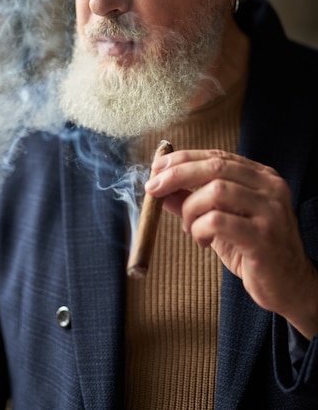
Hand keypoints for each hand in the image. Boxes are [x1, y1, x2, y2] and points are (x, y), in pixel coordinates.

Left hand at [145, 149, 317, 339]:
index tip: (156, 168)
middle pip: (215, 167)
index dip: (183, 159)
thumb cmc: (253, 250)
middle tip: (153, 188)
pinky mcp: (263, 236)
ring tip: (190, 228)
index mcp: (262, 176)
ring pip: (214, 191)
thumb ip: (193, 201)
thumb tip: (159, 188)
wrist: (289, 286)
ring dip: (190, 209)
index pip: (217, 156)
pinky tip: (202, 241)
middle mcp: (270, 187)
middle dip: (177, 174)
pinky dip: (199, 229)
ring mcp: (270, 211)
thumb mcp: (220, 220)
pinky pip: (217, 221)